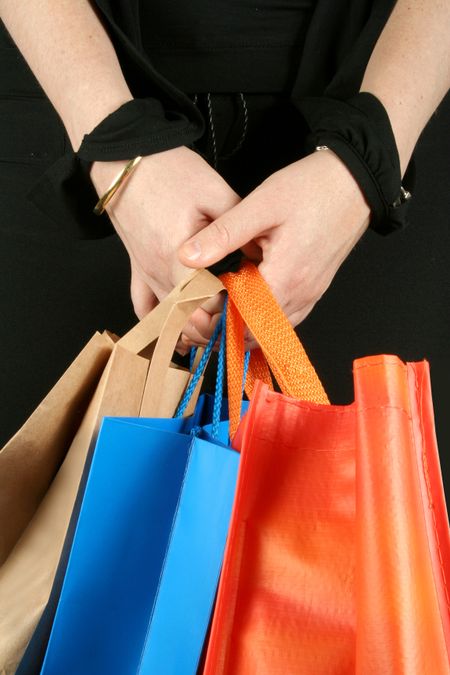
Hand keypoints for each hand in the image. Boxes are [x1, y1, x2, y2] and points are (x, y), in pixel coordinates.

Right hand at [90, 146, 239, 351]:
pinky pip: (143, 309)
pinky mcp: (137, 270)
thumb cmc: (170, 172)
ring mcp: (145, 274)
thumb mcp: (215, 193)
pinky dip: (161, 323)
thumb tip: (262, 254)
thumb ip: (237, 228)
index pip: (209, 302)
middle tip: (239, 326)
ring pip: (168, 320)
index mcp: (180, 256)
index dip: (231, 311)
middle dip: (215, 328)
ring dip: (192, 330)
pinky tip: (178, 332)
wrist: (126, 159)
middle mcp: (160, 272)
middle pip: (188, 318)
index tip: (249, 309)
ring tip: (216, 335)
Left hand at [178, 149, 370, 346]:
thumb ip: (223, 234)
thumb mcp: (260, 205)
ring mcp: (312, 294)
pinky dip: (267, 315)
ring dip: (249, 322)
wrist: (354, 182)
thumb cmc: (312, 189)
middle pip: (258, 330)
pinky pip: (289, 315)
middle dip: (231, 325)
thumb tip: (187, 257)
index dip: (217, 318)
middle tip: (205, 309)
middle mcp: (301, 294)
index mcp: (285, 278)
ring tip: (224, 305)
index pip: (243, 318)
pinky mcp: (316, 288)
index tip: (197, 307)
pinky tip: (252, 299)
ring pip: (274, 326)